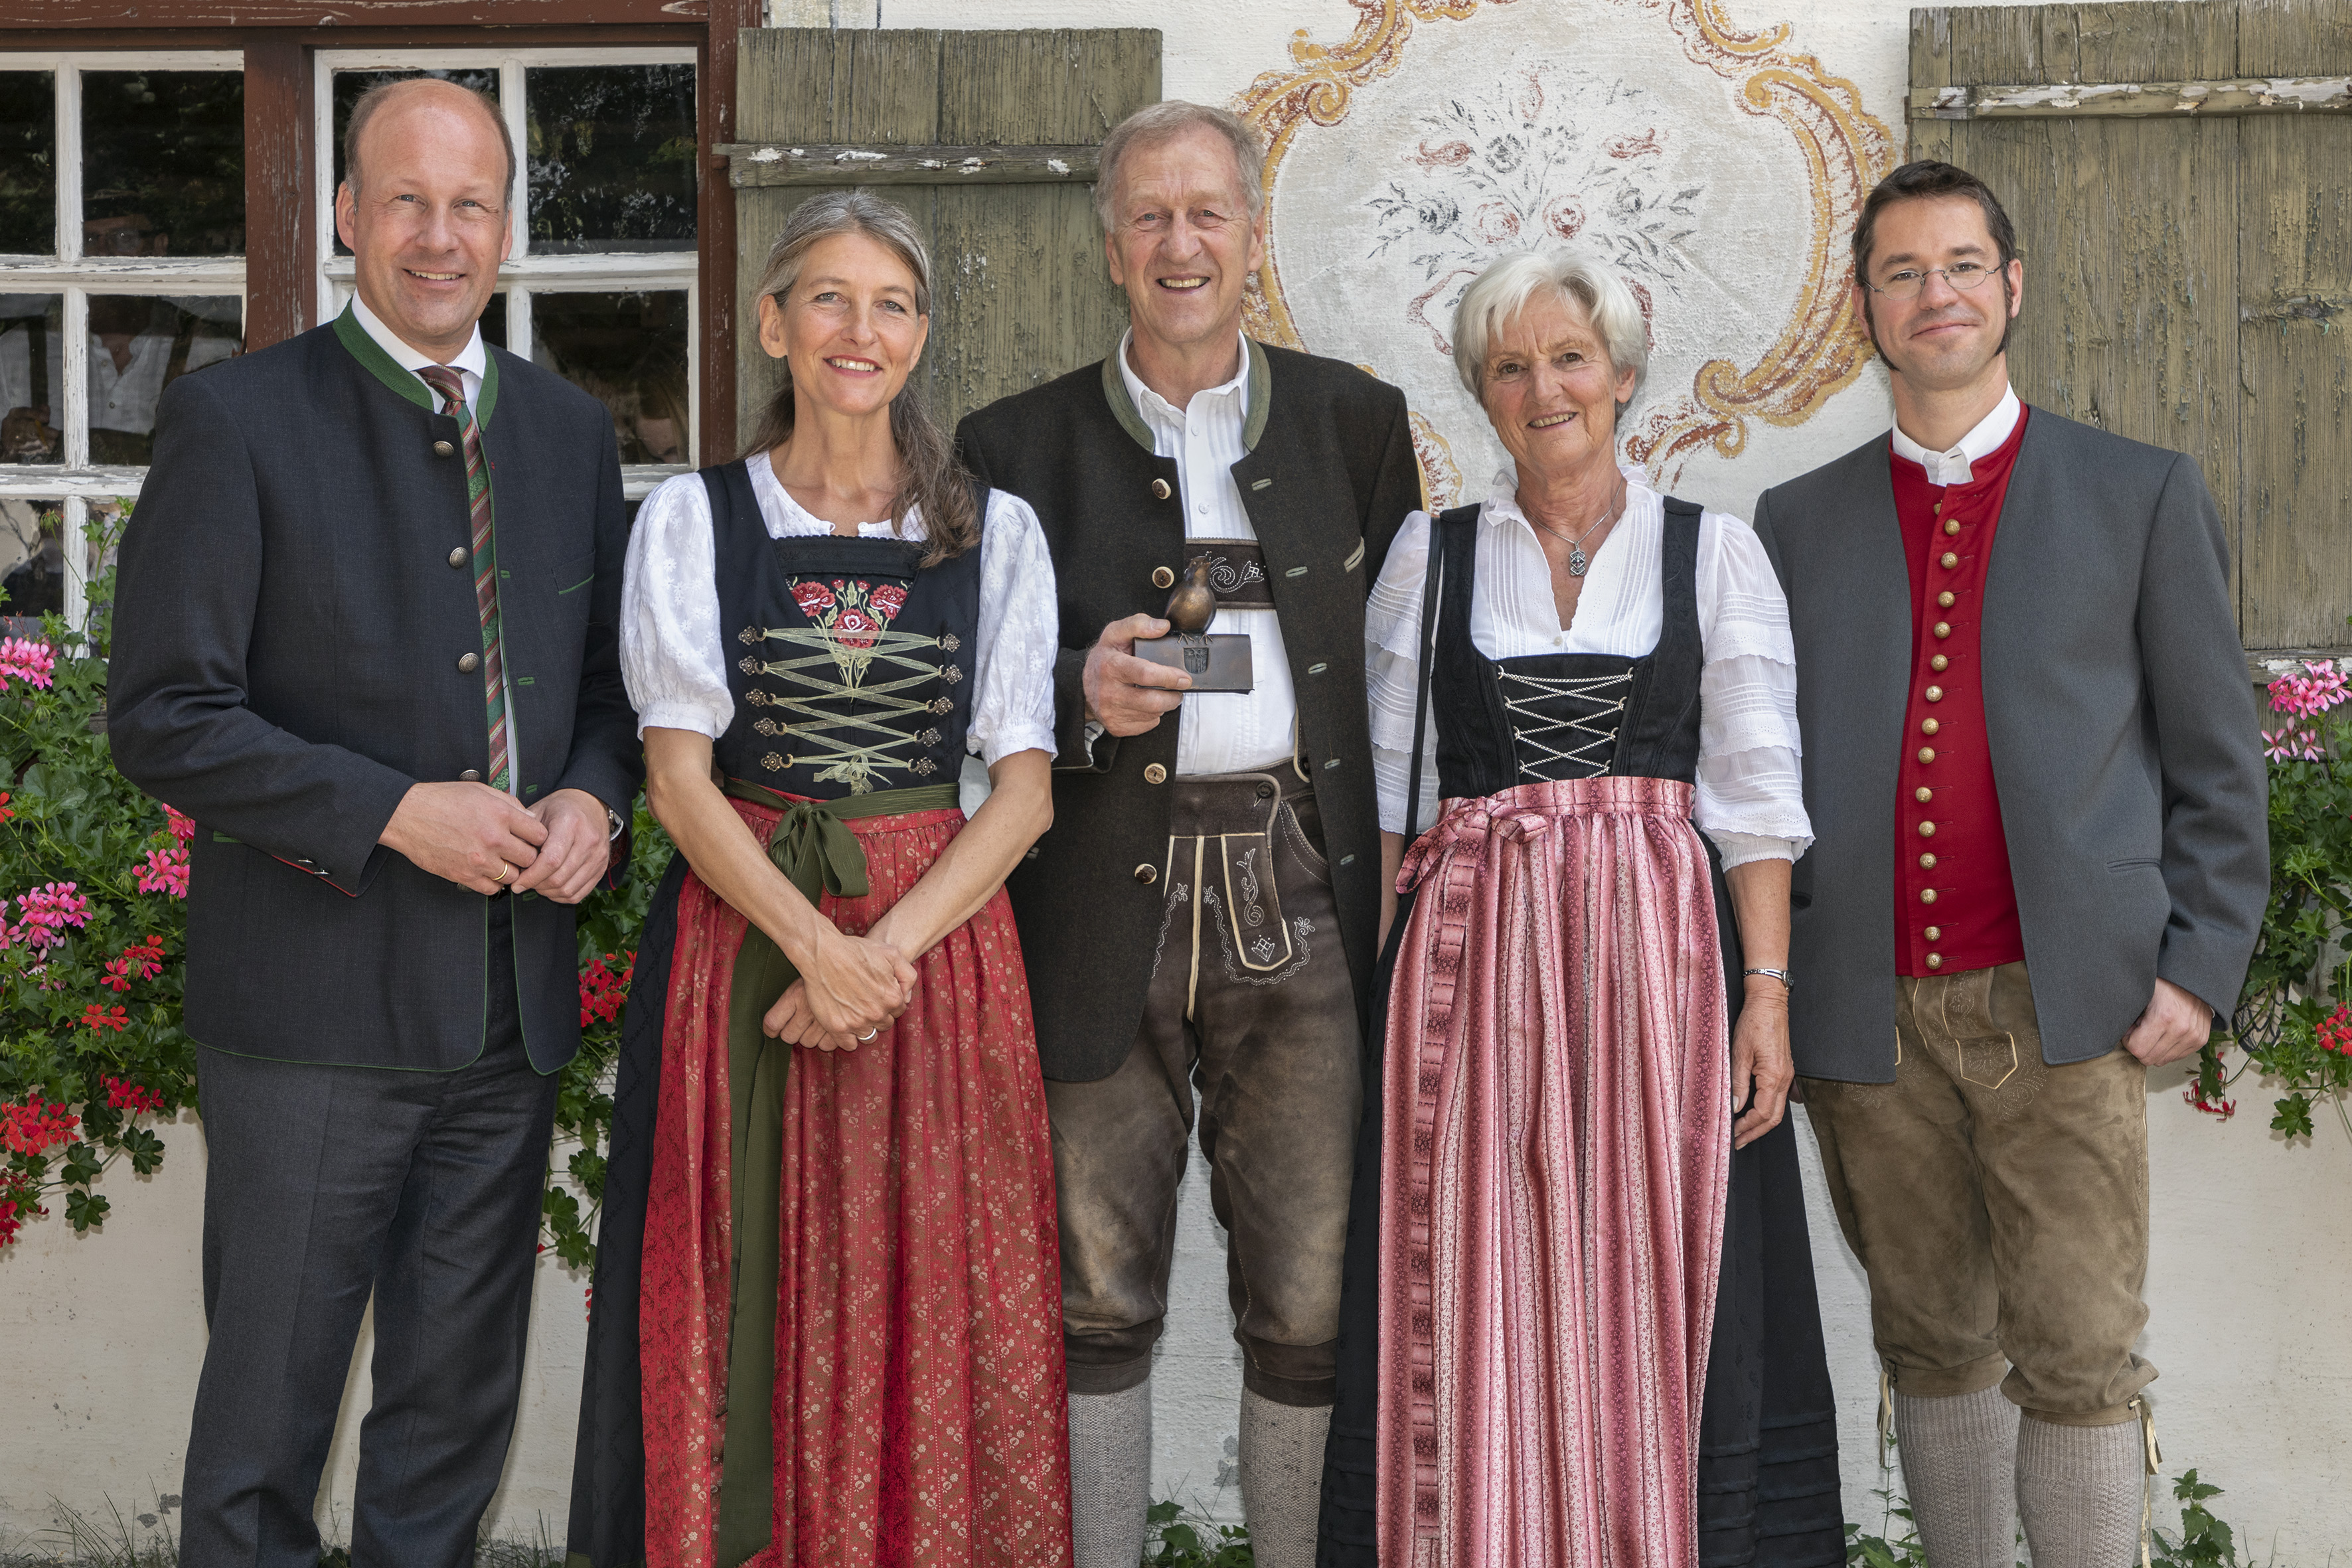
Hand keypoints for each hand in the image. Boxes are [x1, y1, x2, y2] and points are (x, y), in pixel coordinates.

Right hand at [379, 781, 548, 894]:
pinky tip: (487, 871)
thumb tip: (530, 818)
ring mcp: (479, 859)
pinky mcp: (464, 875)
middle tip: (518, 852)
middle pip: (530, 858)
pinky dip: (493, 882)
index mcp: (500, 814)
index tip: (532, 838)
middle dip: (527, 856)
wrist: (408, 815)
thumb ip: (510, 804)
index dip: (538, 837)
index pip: (540, 835)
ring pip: (513, 876)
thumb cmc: (443, 800)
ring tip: (501, 861)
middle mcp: (493, 838)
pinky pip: (492, 888)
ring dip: (511, 870)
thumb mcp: (481, 791)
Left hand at [510, 788, 612, 904]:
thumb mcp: (538, 812)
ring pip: (568, 890)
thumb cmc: (560, 809)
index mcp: (570, 824)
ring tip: (537, 884)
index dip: (531, 876)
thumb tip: (509, 864)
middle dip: (537, 885)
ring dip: (548, 892)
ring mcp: (598, 856)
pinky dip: (561, 896)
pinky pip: (579, 894)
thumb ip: (524, 835)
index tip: (517, 882)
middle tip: (524, 883)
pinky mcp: (602, 868)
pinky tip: (551, 887)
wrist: (591, 805)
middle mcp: (589, 841)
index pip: (551, 861)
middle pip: (559, 878)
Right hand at [763, 930, 916, 1045]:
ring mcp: (857, 1022)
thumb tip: (905, 997)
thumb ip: (907, 976)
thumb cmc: (856, 951)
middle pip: (884, 1024)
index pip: (897, 1011)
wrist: (823, 953)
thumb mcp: (892, 954)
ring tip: (854, 1014)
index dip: (887, 1003)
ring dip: (864, 1028)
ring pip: (868, 1036)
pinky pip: (849, 1044)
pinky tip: (844, 1024)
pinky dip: (848, 1038)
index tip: (876, 996)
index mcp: (892, 998)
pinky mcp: (837, 1028)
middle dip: (877, 1015)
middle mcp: (877, 1013)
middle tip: (864, 1003)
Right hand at [1082, 614, 1190, 736]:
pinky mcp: (1115, 726)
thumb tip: (1162, 627)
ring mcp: (1111, 712)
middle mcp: (1109, 692)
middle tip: (1178, 689)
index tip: (1183, 678)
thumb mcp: (1115, 633)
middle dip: (1173, 697)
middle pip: (1152, 702)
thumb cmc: (1104, 657)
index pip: (1145, 675)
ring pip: (1152, 714)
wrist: (1082, 684)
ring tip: (1160, 693)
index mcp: (1111, 666)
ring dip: (1163, 705)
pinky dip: (1152, 715)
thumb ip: (1139, 624)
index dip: (1169, 677)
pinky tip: (1146, 704)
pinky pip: (1146, 725)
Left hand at [1730, 982, 1792, 1148]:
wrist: (1769, 1003)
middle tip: (1738, 1142)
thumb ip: (1738, 1082)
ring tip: (1743, 1132)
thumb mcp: (1740, 1052)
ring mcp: (1787, 1075)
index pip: (1763, 1113)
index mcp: (1774, 1076)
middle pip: (1774, 1117)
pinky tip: (1753, 1112)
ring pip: (1777, 1109)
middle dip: (1756, 1132)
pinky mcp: (1784, 1069)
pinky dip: (1766, 1110)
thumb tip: (1736, 1107)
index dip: (1747, 1127)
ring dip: (1761, 1123)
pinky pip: (1777, 1097)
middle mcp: (1784, 1079)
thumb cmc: (1754, 1023)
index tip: (1733, 1134)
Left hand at [2123, 977, 2213, 1066]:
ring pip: (2163, 1060)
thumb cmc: (2163, 984)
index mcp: (2164, 1017)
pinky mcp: (2201, 1040)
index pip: (2138, 1050)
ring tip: (2155, 1029)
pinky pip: (2176, 1056)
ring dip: (2155, 1047)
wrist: (2193, 979)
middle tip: (2142, 1029)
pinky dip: (2167, 1048)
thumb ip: (2129, 1016)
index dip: (2129, 1041)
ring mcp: (2193, 1036)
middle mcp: (2181, 1029)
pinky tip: (2166, 1032)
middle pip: (2150, 1059)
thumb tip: (2123, 1035)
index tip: (2130, 1030)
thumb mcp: (2141, 995)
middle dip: (2141, 1046)